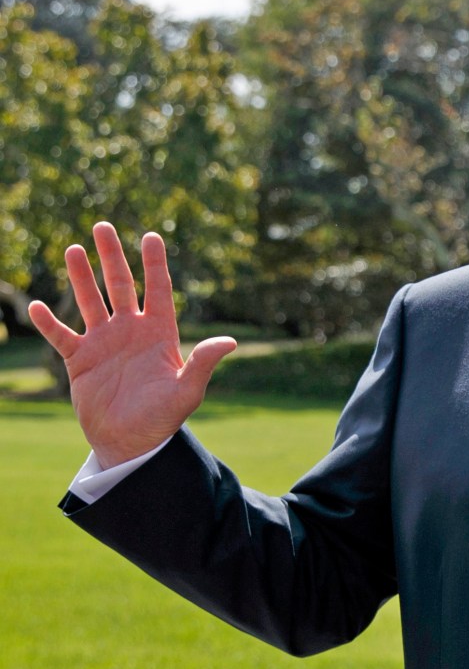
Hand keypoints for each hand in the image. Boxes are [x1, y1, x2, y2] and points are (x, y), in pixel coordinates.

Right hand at [28, 221, 235, 468]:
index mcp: (160, 334)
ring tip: (74, 249)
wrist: (133, 442)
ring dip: (82, 277)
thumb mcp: (188, 390)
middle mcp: (131, 331)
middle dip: (113, 257)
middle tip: (103, 226)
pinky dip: (48, 322)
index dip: (154, 263)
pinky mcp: (79, 360)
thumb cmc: (164, 418)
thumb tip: (230, 341)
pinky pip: (61, 335)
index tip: (151, 235)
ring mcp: (104, 343)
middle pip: (121, 285)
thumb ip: (204, 363)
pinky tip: (37, 306)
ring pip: (90, 301)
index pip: (158, 290)